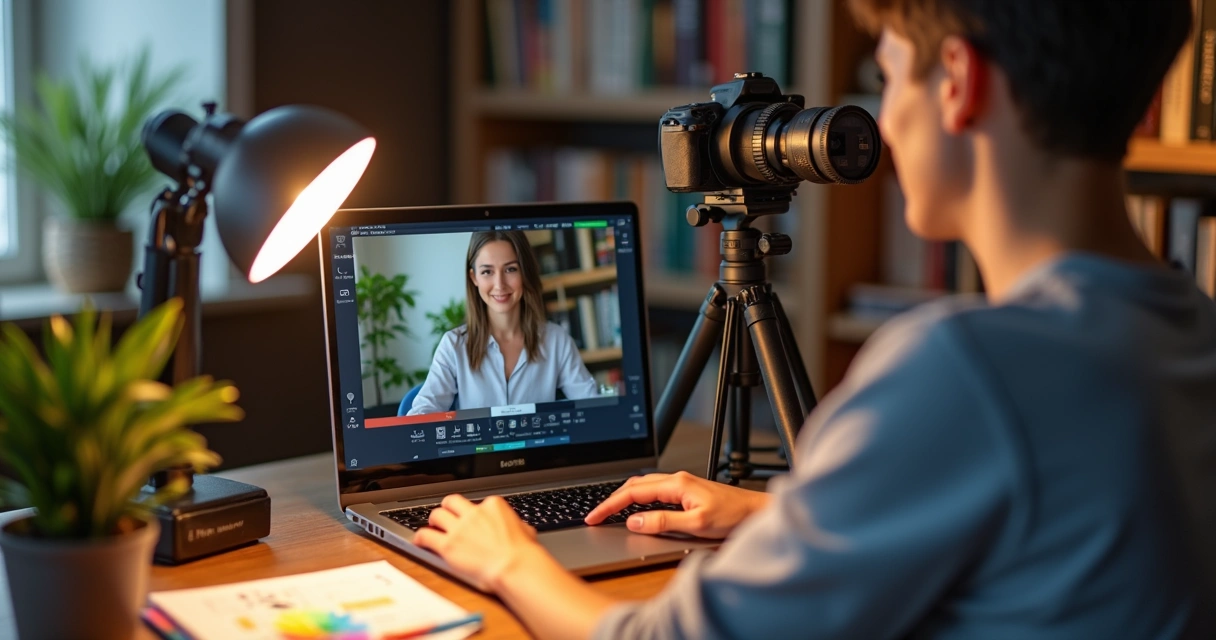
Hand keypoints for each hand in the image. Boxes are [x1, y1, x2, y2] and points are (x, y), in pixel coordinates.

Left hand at [413, 494, 548, 591]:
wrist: (514, 567)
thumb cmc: (523, 553)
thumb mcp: (525, 531)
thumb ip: (517, 526)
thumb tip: (520, 529)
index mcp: (493, 506)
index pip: (478, 503)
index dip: (474, 513)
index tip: (473, 521)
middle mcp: (474, 513)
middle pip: (452, 501)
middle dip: (448, 508)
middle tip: (447, 517)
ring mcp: (459, 528)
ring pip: (437, 514)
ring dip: (434, 520)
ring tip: (433, 527)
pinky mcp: (447, 545)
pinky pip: (426, 535)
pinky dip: (420, 537)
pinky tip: (420, 541)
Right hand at [584, 471, 770, 538]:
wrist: (757, 512)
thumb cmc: (734, 516)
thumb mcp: (695, 525)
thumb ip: (663, 522)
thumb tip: (635, 522)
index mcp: (676, 484)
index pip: (633, 492)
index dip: (610, 505)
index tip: (595, 516)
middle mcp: (677, 480)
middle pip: (634, 485)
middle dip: (612, 499)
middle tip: (597, 515)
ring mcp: (683, 484)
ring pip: (644, 486)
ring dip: (625, 498)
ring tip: (610, 512)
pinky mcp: (687, 491)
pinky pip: (655, 491)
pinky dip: (639, 499)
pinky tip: (638, 508)